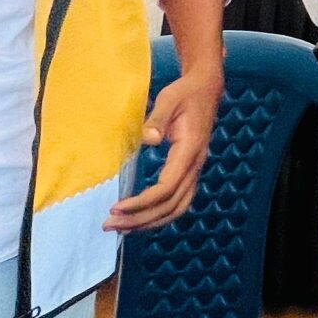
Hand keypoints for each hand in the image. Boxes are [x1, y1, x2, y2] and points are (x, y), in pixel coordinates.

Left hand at [106, 66, 220, 231]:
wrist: (206, 89)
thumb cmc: (185, 93)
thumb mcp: (169, 98)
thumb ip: (158, 118)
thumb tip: (148, 139)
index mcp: (189, 151)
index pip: (166, 188)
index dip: (141, 203)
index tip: (116, 207)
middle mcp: (195, 166)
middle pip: (170, 206)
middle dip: (140, 219)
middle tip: (111, 224)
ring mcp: (195, 170)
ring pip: (177, 209)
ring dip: (150, 222)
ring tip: (123, 228)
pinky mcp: (190, 171)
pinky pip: (178, 202)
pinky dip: (160, 215)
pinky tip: (141, 218)